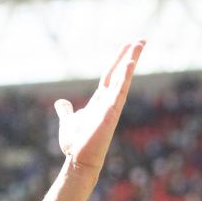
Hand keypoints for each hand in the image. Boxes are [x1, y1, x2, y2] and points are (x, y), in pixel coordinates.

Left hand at [55, 40, 144, 171]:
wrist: (79, 160)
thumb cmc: (76, 144)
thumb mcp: (68, 122)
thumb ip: (66, 111)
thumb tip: (61, 102)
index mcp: (99, 101)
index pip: (110, 76)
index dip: (117, 61)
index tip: (127, 47)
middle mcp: (108, 101)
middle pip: (119, 73)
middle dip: (129, 56)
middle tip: (140, 40)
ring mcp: (111, 106)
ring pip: (123, 79)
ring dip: (131, 62)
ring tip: (139, 45)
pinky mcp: (111, 113)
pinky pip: (119, 92)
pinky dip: (124, 78)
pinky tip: (129, 64)